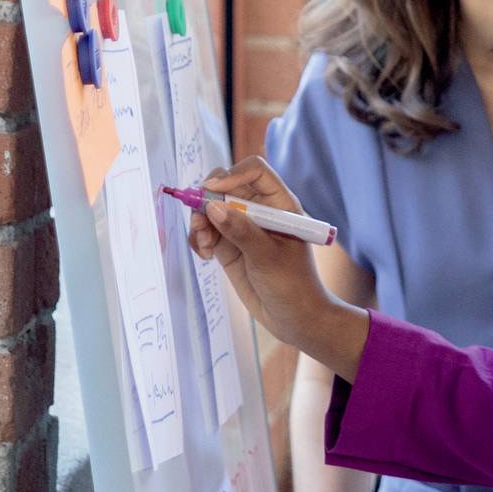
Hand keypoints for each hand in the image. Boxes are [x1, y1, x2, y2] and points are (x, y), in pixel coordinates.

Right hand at [186, 159, 368, 378]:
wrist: (294, 318)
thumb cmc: (293, 285)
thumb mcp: (268, 257)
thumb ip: (242, 231)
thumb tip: (213, 207)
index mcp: (280, 203)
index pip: (255, 172)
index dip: (232, 175)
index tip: (212, 191)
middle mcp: (259, 210)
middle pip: (226, 185)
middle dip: (207, 199)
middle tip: (199, 221)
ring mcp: (242, 227)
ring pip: (210, 207)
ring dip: (199, 221)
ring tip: (204, 246)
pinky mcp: (228, 245)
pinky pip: (205, 230)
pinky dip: (198, 237)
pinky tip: (204, 254)